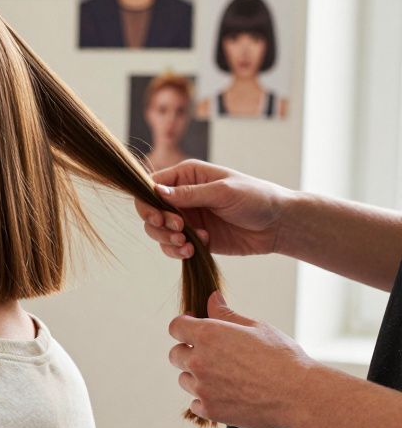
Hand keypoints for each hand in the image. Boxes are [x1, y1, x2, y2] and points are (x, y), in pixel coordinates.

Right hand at [134, 160, 291, 259]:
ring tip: (187, 245)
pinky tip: (194, 251)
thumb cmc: (256, 198)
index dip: (148, 203)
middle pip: (150, 211)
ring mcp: (187, 218)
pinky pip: (173, 247)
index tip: (160, 218)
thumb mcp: (223, 192)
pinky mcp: (194, 238)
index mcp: (186, 176)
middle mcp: (182, 196)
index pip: (151, 186)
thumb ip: (189, 194)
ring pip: (158, 231)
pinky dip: (177, 251)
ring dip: (167, 240)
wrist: (279, 224)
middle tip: (179, 231)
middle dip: (158, 225)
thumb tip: (156, 192)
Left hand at [167, 291, 317, 427]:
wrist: (299, 395)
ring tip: (226, 377)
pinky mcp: (209, 410)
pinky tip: (227, 395)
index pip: (175, 327)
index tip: (194, 329)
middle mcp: (199, 360)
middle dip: (189, 352)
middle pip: (175, 354)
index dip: (184, 327)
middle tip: (213, 355)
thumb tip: (212, 298)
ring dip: (197, 377)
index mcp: (208, 335)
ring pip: (185, 380)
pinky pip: (195, 403)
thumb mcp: (256, 327)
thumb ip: (226, 314)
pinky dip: (206, 400)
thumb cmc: (282, 358)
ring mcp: (202, 387)